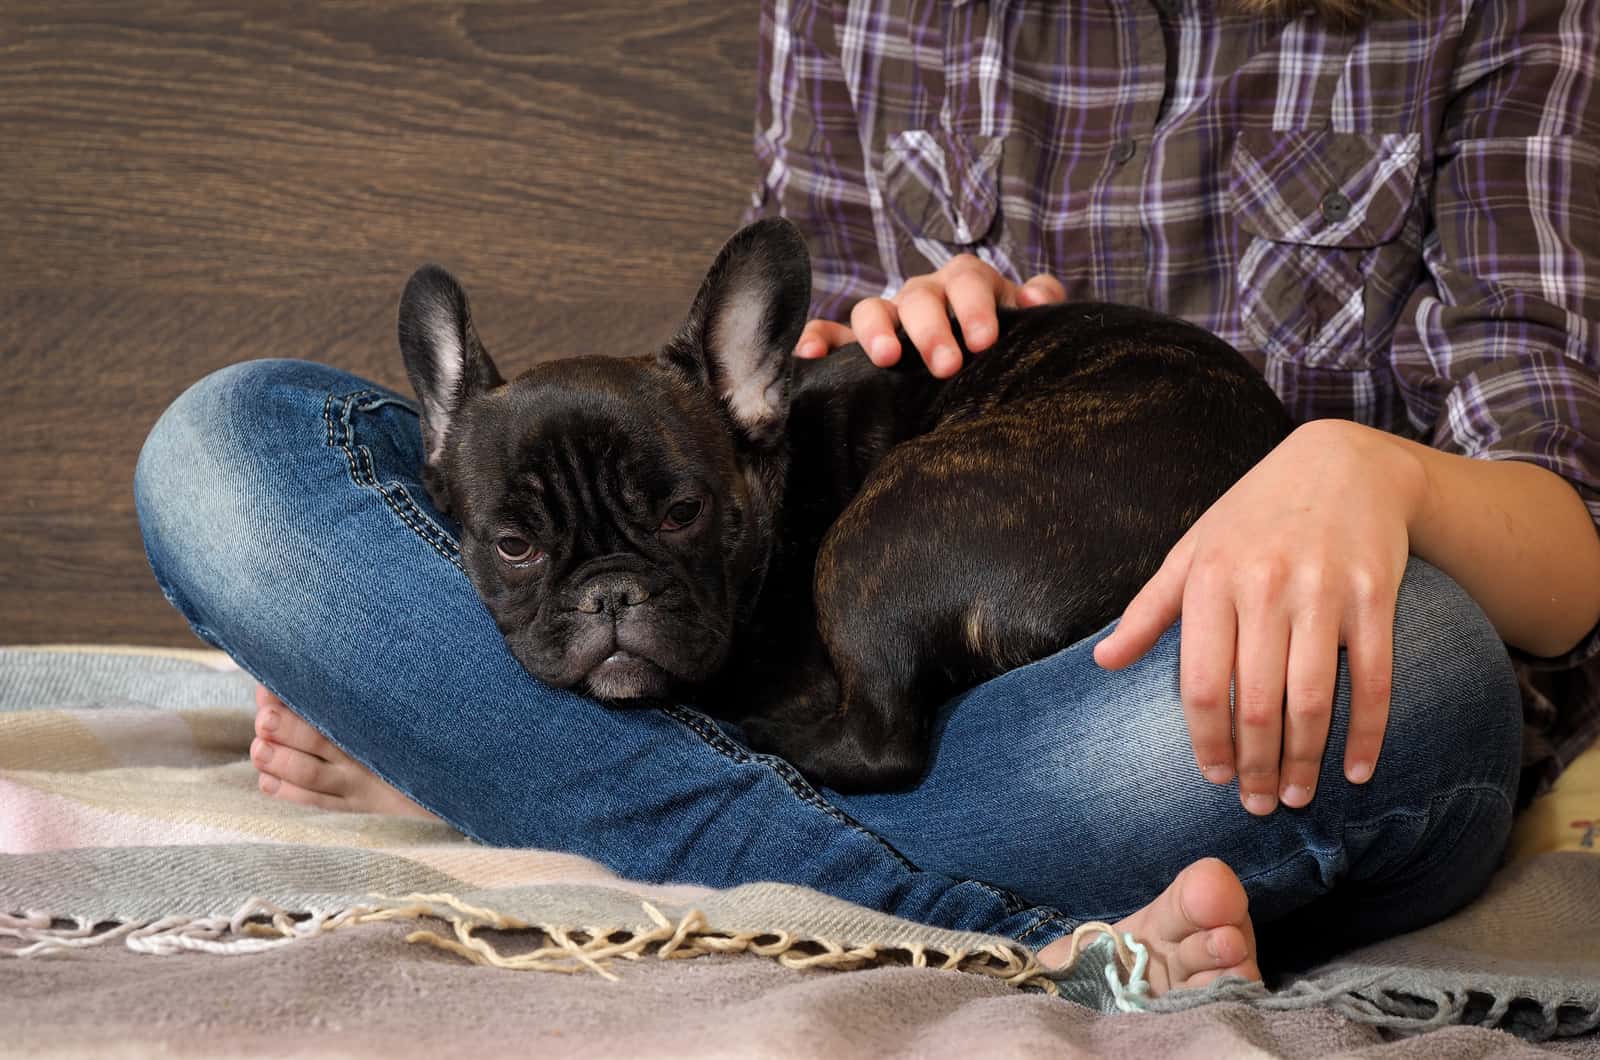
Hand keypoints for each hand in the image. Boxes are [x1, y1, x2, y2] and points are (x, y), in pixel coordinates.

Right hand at [794, 254, 1065, 376]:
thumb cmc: (1003, 344)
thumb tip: (1038, 297)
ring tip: (886, 358)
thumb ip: (1038, 303)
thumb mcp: (1027, 325)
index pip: (967, 280)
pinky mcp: (854, 344)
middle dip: (931, 327)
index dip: (974, 306)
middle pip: (918, 295)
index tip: (983, 342)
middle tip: (947, 366)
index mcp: (964, 286)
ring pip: (872, 308)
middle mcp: (923, 296)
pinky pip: (829, 335)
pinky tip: (807, 357)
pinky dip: (816, 339)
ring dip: (877, 330)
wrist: (976, 367)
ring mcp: (887, 319)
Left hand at [1093, 420, 1426, 814]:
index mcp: (1210, 580)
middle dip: (1254, 765)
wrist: (1341, 462)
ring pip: (1313, 699)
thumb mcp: (1192, 551)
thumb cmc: (1252, 516)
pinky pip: (1374, 678)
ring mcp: (1323, 592)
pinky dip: (1367, 732)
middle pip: (1255, 702)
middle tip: (1255, 804)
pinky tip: (1356, 770)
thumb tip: (1102, 661)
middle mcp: (1263, 587)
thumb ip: (1148, 610)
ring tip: (1295, 797)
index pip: (1199, 682)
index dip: (1205, 739)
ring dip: (1304, 760)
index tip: (1213, 776)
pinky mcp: (1375, 595)